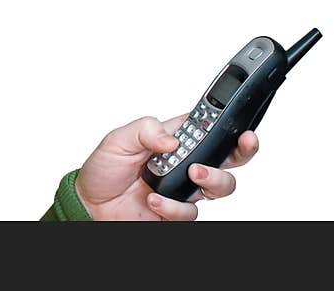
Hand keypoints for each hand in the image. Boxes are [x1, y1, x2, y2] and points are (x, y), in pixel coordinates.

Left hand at [74, 113, 259, 220]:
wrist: (90, 205)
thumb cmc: (104, 169)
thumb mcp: (117, 140)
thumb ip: (144, 131)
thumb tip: (171, 138)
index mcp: (173, 139)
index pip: (208, 127)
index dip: (228, 122)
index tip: (238, 120)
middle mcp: (184, 163)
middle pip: (227, 156)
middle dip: (243, 149)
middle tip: (241, 144)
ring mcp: (183, 189)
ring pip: (221, 185)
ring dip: (213, 178)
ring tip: (193, 172)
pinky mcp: (177, 213)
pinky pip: (190, 212)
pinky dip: (173, 207)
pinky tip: (154, 200)